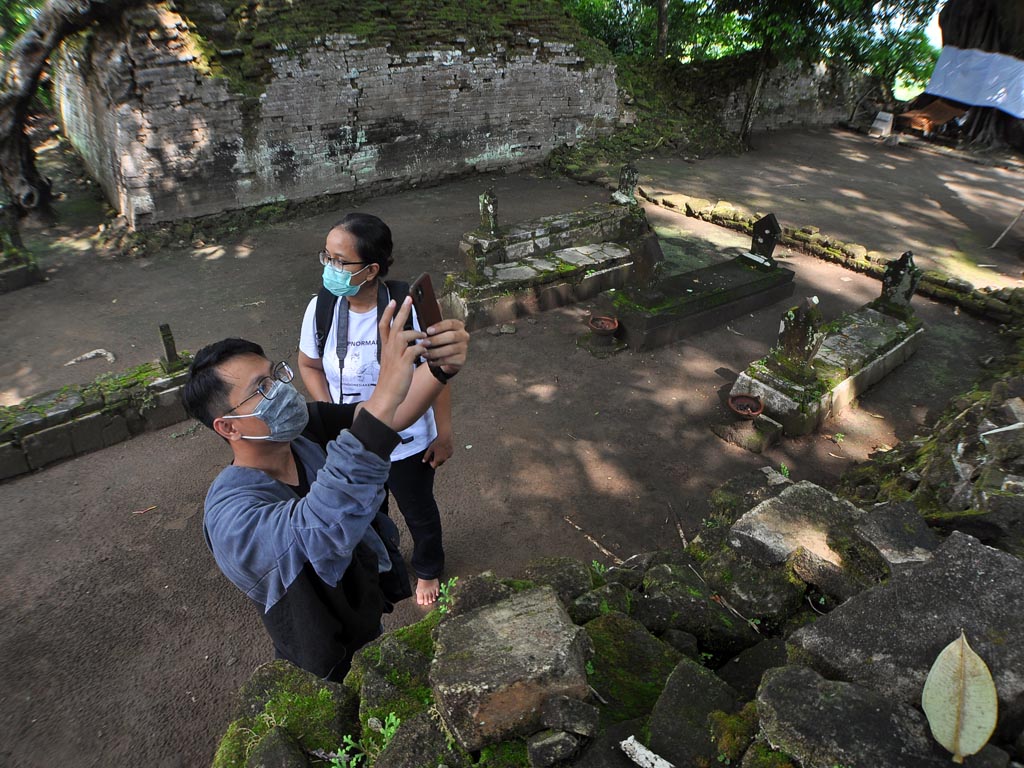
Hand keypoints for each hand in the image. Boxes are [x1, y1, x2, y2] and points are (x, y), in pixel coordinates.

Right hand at [363, 298, 425, 426]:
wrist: (386, 397)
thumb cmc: (391, 382)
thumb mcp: (392, 364)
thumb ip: (398, 353)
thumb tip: (409, 346)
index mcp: (386, 348)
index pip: (384, 325)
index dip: (388, 313)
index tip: (393, 301)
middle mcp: (389, 349)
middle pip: (394, 325)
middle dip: (402, 311)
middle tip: (409, 298)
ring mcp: (395, 356)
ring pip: (404, 334)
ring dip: (416, 332)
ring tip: (425, 335)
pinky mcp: (403, 364)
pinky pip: (414, 350)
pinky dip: (422, 347)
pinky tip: (427, 349)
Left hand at [422, 319, 468, 373]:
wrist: (450, 357)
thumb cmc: (442, 342)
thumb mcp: (440, 333)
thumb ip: (434, 331)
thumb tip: (422, 334)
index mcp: (458, 326)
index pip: (450, 324)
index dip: (439, 327)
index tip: (428, 331)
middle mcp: (463, 336)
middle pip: (451, 336)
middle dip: (436, 340)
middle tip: (424, 343)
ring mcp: (464, 348)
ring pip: (450, 349)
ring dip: (435, 352)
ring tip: (425, 353)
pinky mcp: (462, 359)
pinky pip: (449, 360)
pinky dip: (438, 361)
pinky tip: (430, 361)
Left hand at [423, 434, 453, 467]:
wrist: (445, 437)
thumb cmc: (437, 443)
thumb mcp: (430, 449)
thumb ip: (426, 456)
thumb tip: (423, 461)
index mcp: (438, 460)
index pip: (434, 466)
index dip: (431, 463)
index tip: (430, 458)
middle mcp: (444, 459)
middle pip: (439, 463)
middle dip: (436, 461)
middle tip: (433, 454)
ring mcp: (448, 456)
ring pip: (443, 459)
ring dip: (441, 457)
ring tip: (438, 450)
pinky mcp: (451, 453)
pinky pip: (447, 456)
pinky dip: (445, 454)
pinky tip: (443, 448)